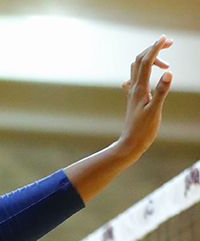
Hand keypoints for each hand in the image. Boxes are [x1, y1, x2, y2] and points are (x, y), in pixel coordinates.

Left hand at [117, 36, 172, 160]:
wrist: (130, 144)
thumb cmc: (142, 130)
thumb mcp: (155, 110)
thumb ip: (161, 91)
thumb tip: (168, 72)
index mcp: (139, 89)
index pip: (146, 62)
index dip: (155, 48)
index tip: (165, 38)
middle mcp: (133, 88)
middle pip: (139, 61)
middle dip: (153, 49)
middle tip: (169, 43)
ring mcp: (132, 94)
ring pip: (136, 69)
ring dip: (149, 59)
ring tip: (164, 62)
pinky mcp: (134, 100)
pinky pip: (135, 80)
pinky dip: (143, 72)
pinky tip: (146, 77)